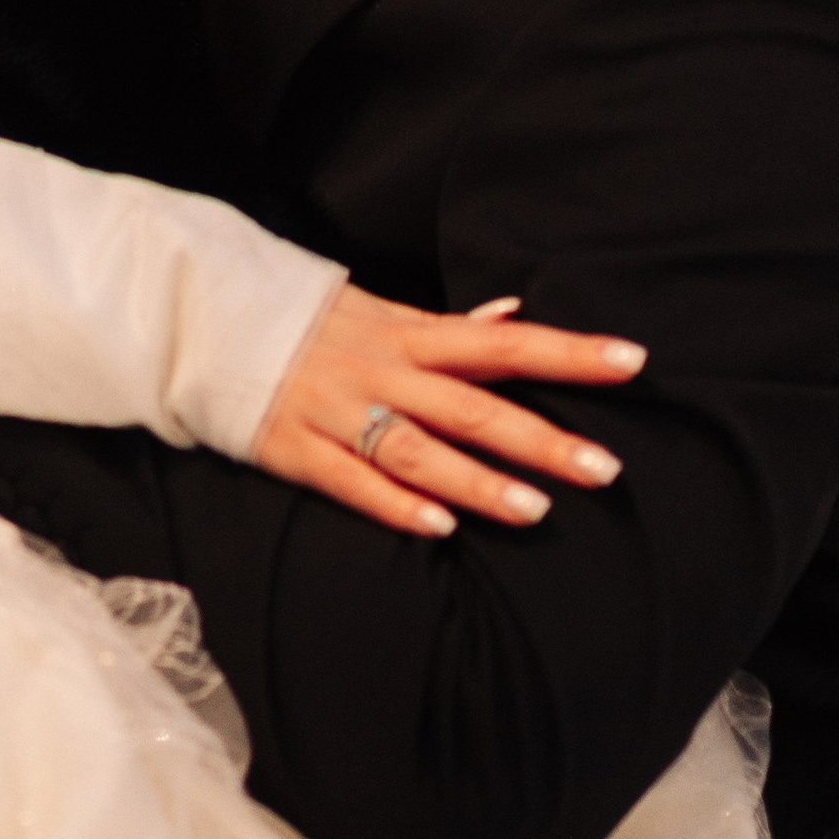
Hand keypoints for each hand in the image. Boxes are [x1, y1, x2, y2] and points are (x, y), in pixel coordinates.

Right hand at [250, 283, 643, 538]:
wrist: (208, 319)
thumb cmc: (309, 322)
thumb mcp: (379, 311)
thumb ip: (445, 326)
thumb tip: (512, 313)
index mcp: (408, 335)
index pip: (503, 341)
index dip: (567, 351)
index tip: (630, 360)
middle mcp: (380, 372)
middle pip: (471, 406)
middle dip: (539, 438)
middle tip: (604, 468)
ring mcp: (337, 411)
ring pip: (415, 450)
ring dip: (476, 482)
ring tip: (534, 511)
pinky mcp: (295, 448)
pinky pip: (349, 480)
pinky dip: (393, 503)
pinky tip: (437, 527)